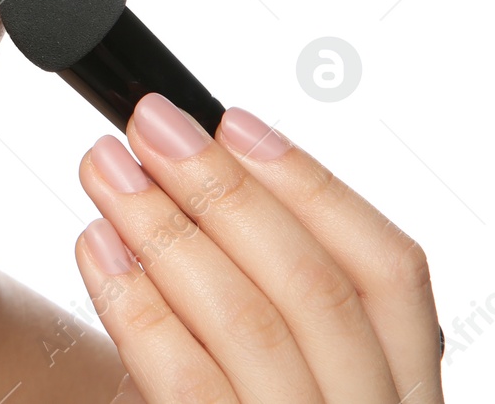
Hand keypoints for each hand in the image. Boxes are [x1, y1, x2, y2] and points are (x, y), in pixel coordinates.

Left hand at [73, 92, 442, 402]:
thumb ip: (271, 298)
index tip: (233, 118)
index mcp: (401, 392)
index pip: (393, 272)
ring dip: (166, 229)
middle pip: (315, 287)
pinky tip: (93, 249)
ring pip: (250, 325)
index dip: (313, 183)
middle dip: (222, 189)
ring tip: (103, 170)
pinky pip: (183, 384)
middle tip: (144, 127)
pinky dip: (135, 305)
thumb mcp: (283, 373)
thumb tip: (198, 168)